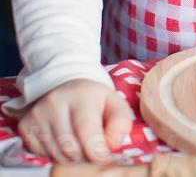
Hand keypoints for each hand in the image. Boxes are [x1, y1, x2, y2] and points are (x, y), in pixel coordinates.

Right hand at [17, 78, 134, 163]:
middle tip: (91, 151)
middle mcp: (55, 102)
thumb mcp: (114, 104)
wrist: (65, 85)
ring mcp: (38, 114)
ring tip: (78, 145)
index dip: (97, 152)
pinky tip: (62, 143)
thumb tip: (113, 145)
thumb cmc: (93, 100)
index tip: (104, 157)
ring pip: (56, 155)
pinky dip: (54, 155)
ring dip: (70, 159)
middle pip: (70, 149)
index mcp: (82, 95)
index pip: (87, 132)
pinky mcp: (26, 126)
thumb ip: (121, 123)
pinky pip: (41, 155)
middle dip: (85, 157)